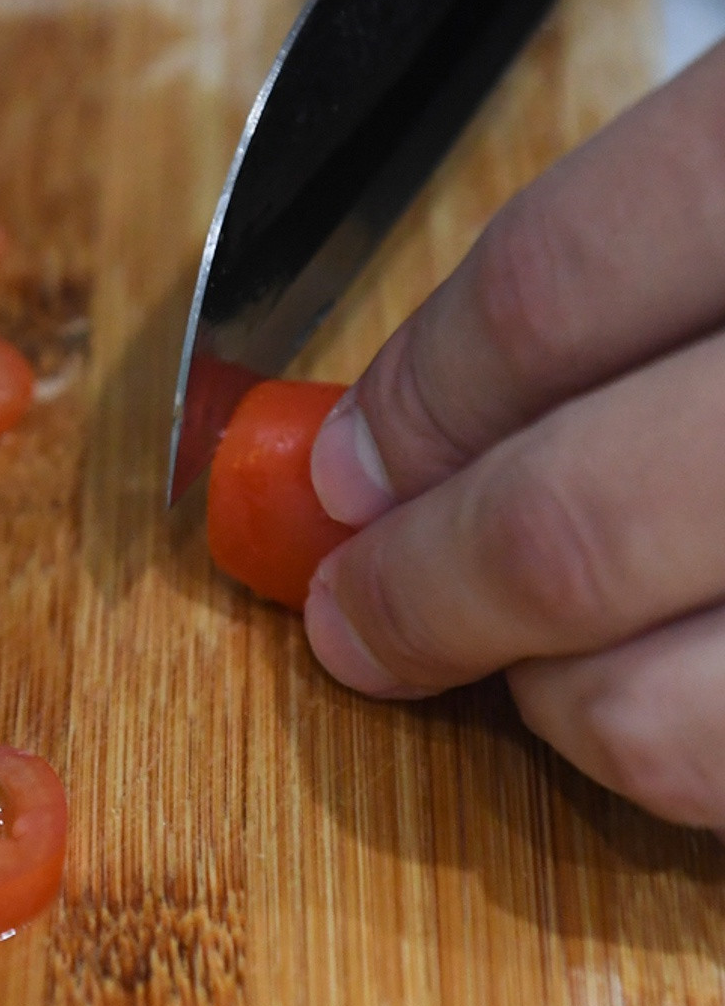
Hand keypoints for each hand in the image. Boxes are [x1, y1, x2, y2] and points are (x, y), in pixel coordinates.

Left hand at [305, 39, 724, 826]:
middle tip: (353, 611)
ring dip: (552, 699)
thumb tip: (397, 430)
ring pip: (657, 713)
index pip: (554, 290)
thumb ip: (636, 249)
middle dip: (425, 585)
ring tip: (542, 662)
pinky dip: (676, 755)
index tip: (330, 467)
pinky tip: (663, 682)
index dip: (416, 396)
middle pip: (573, 523)